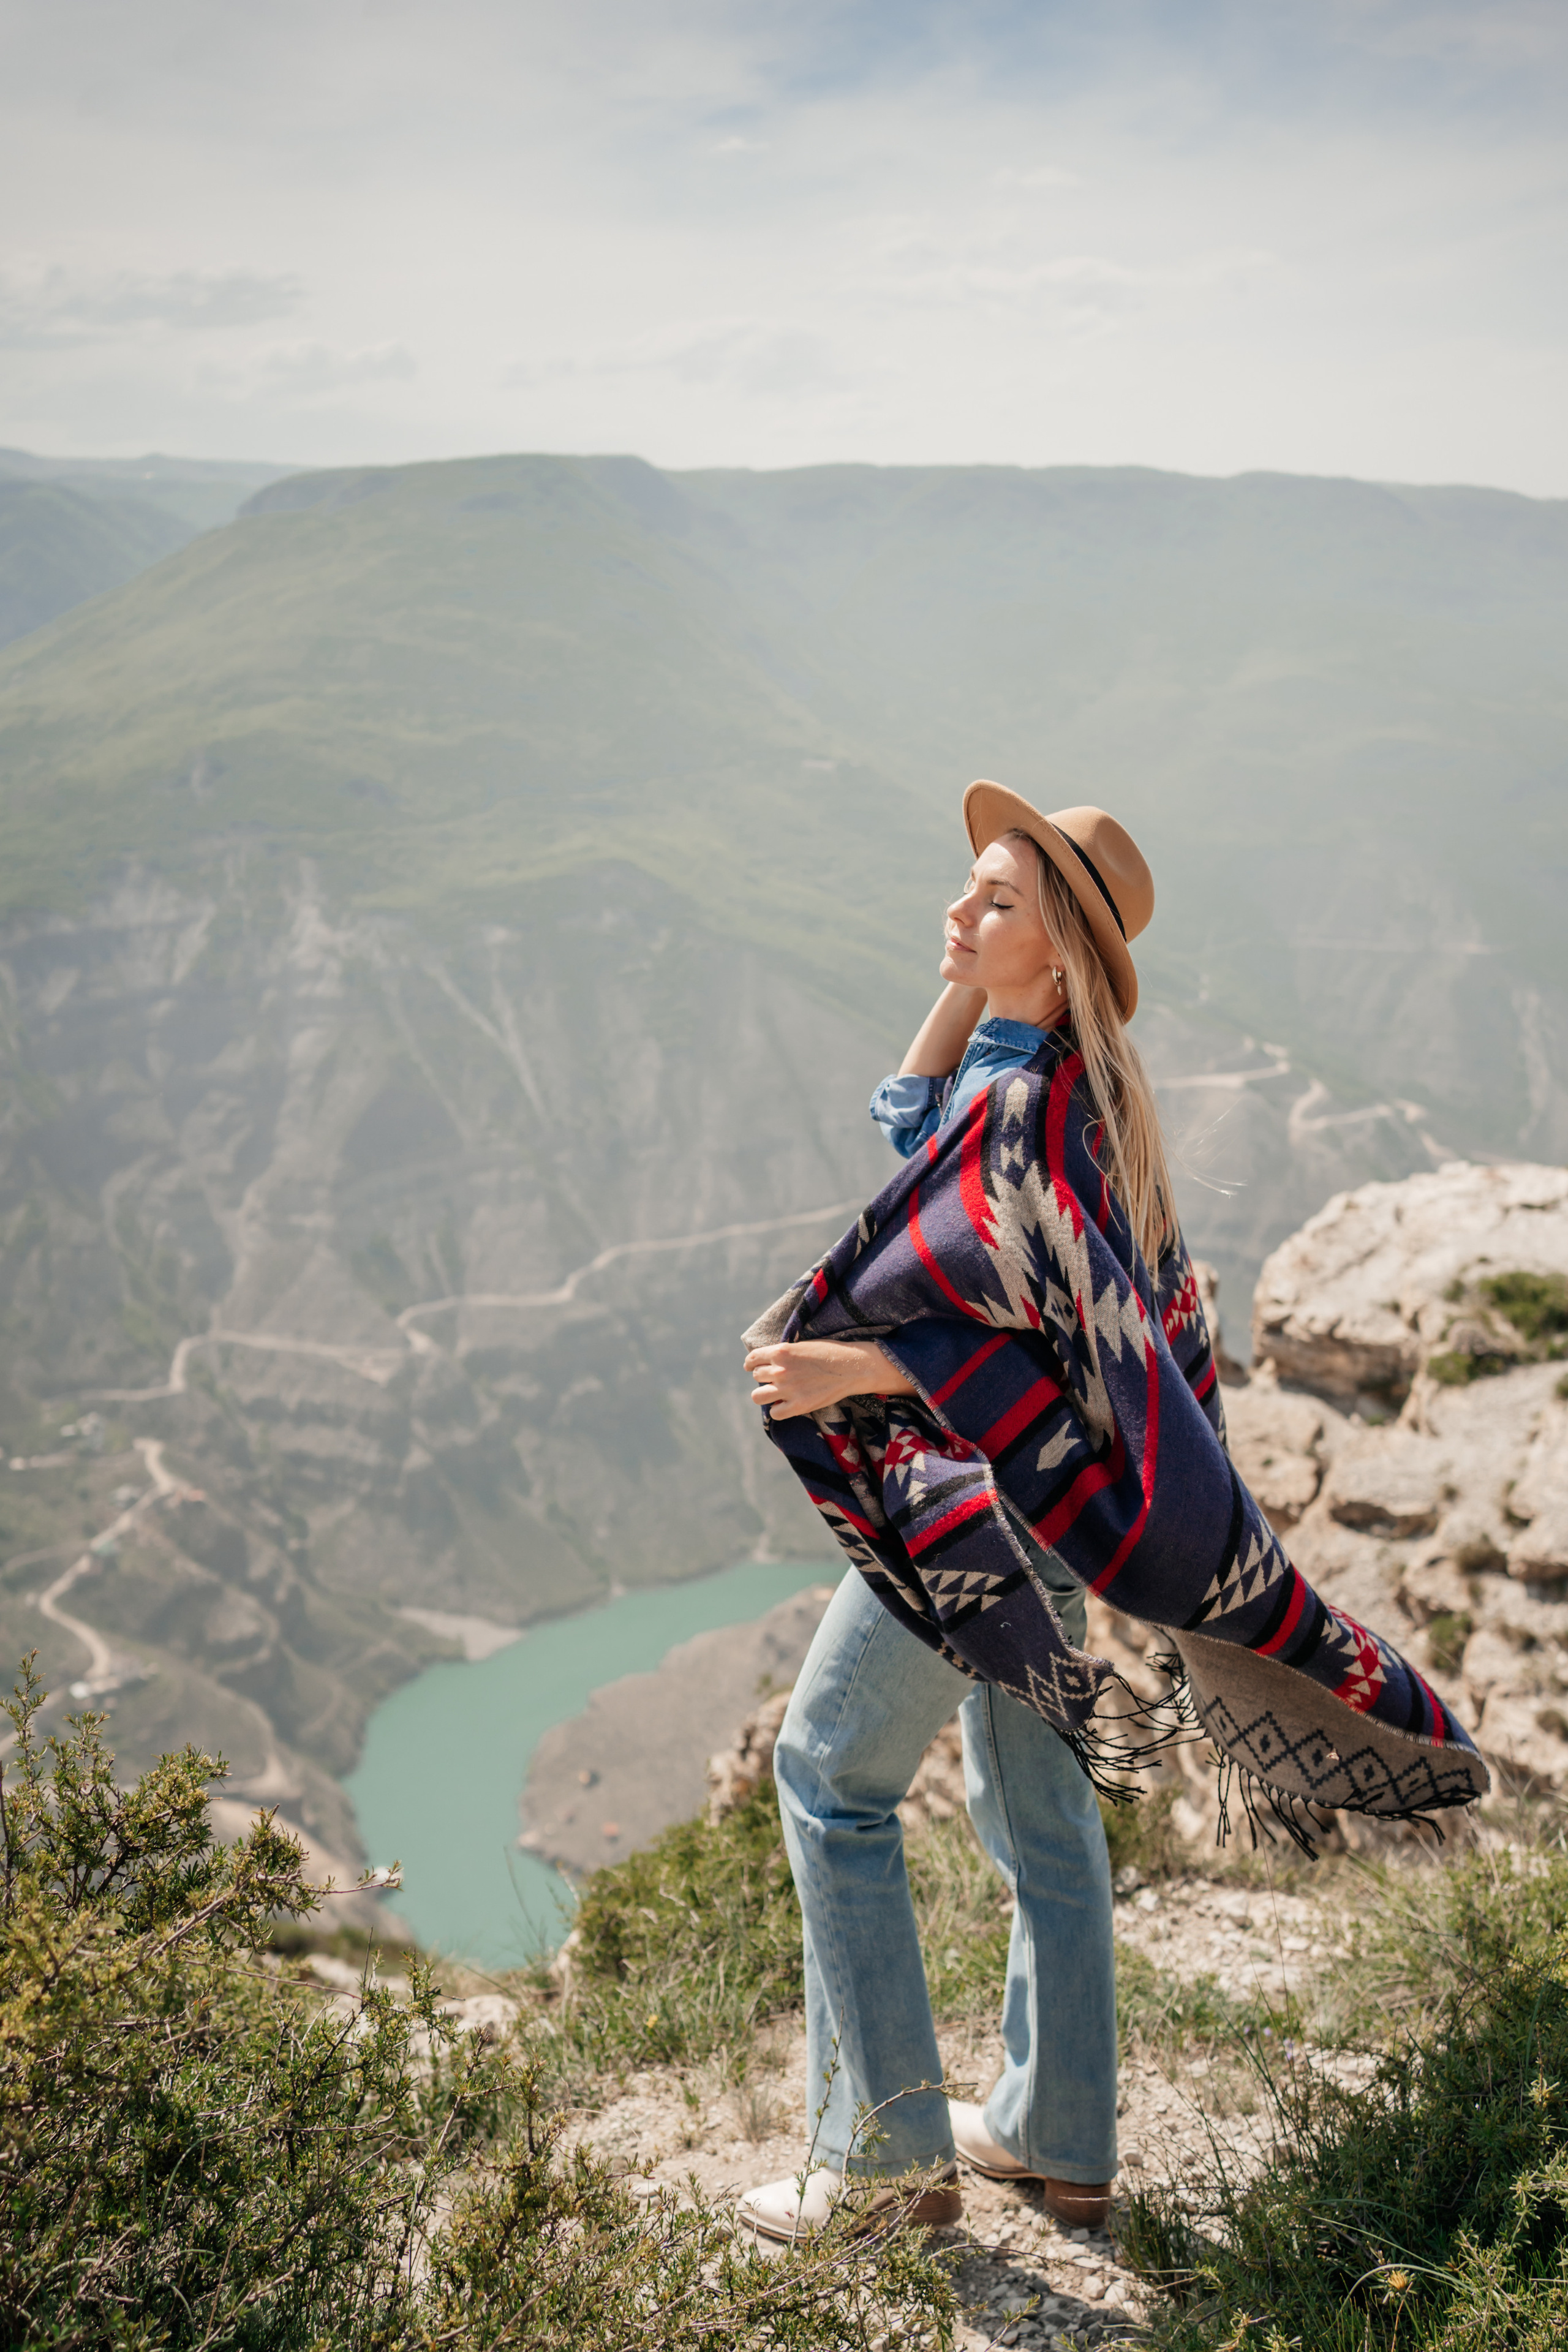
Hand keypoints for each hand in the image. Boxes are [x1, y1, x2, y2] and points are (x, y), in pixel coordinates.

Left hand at [744, 1338, 914, 1420]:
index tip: (750, 1367)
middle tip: (776, 1379)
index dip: (750, 1363)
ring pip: (758, 1396)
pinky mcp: (798, 1406)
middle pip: (757, 1376)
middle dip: (765, 1377)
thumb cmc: (831, 1353)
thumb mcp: (803, 1345)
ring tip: (775, 1393)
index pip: (753, 1359)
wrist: (853, 1367)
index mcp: (781, 1351)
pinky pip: (774, 1413)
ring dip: (765, 1394)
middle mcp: (780, 1370)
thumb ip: (784, 1353)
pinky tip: (786, 1405)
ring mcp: (788, 1389)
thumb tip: (769, 1361)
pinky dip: (778, 1409)